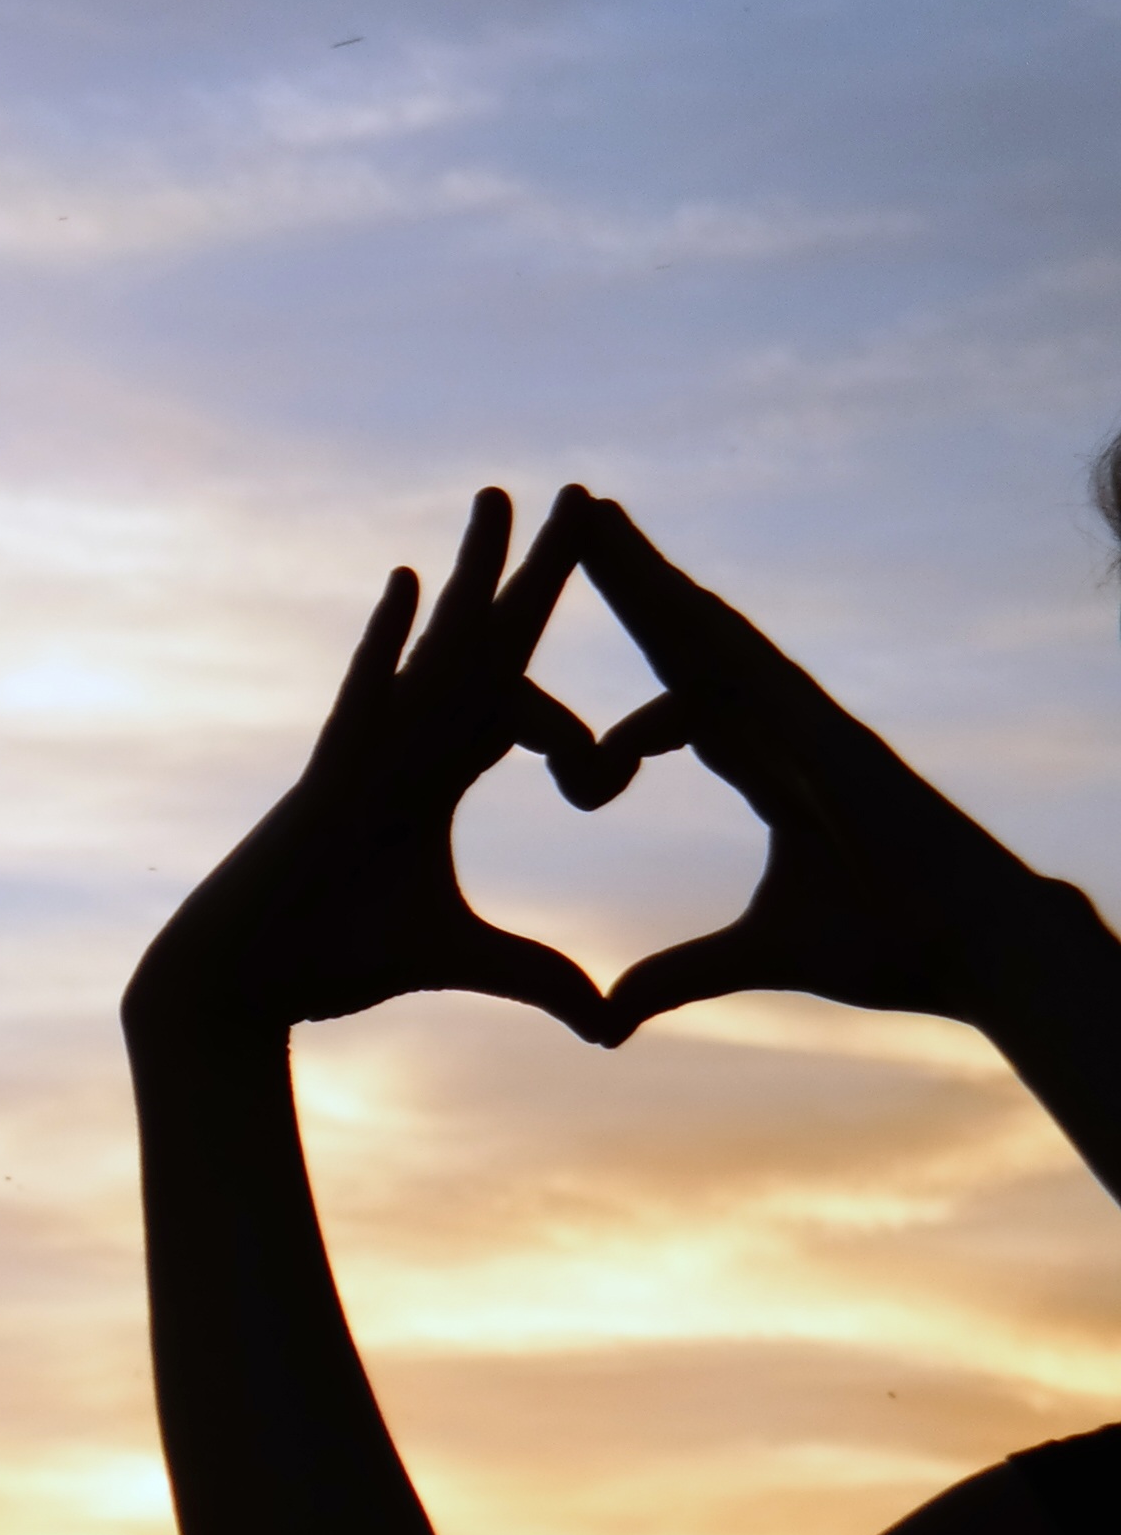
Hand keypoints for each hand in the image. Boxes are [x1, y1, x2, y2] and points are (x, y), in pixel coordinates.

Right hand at [129, 484, 610, 1047]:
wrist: (241, 986)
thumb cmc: (331, 963)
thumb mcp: (460, 960)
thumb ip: (534, 973)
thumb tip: (608, 1022)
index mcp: (438, 778)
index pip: (525, 717)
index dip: (582, 744)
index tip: (619, 782)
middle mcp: (406, 747)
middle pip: (488, 646)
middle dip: (536, 574)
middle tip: (583, 498)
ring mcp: (366, 752)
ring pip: (433, 647)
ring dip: (469, 571)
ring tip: (500, 499)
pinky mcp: (330, 774)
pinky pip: (366, 695)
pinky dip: (386, 642)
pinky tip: (409, 584)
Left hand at [563, 497, 1088, 1042]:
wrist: (975, 949)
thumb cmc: (890, 945)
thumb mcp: (756, 956)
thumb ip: (679, 973)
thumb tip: (609, 1015)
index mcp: (768, 768)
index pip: (677, 706)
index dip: (623, 681)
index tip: (560, 686)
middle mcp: (785, 729)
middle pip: (688, 642)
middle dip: (630, 583)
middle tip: (571, 519)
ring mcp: (810, 724)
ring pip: (714, 633)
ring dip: (651, 576)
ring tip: (591, 519)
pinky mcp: (834, 735)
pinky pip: (761, 667)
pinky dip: (708, 630)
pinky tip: (661, 589)